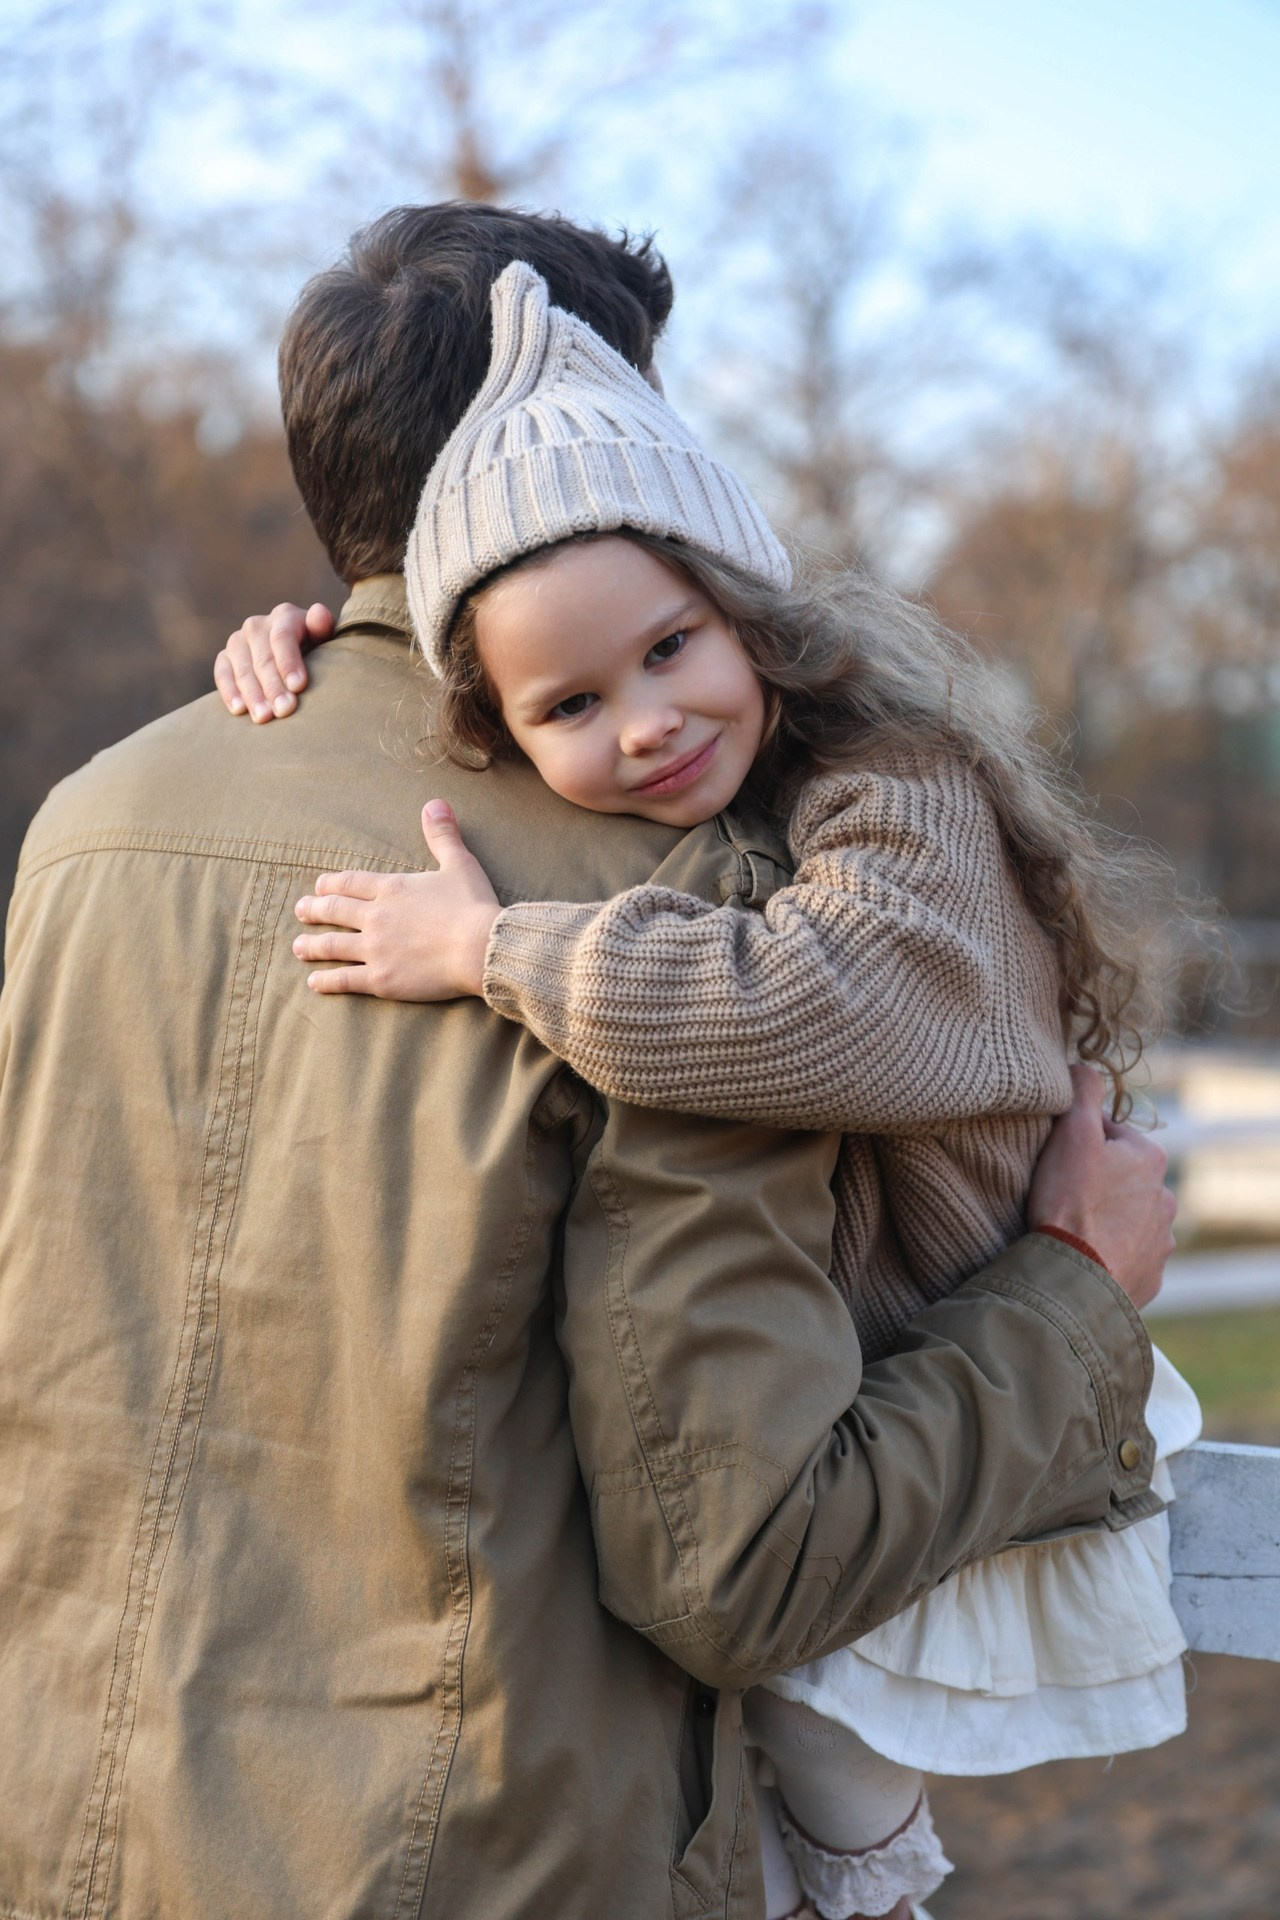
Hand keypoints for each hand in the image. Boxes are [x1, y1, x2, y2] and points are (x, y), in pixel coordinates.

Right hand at [214, 601, 334, 720]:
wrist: (297, 656)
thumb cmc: (317, 649)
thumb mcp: (325, 638)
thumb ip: (322, 627)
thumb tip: (318, 614)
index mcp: (285, 616)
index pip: (282, 637)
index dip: (289, 662)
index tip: (298, 686)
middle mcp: (257, 625)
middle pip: (263, 657)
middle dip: (274, 686)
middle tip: (284, 710)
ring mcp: (238, 640)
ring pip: (243, 669)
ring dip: (253, 695)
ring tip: (264, 717)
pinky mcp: (225, 657)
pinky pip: (222, 674)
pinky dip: (229, 692)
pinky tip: (239, 710)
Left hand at [292, 802, 499, 1000]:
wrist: (480, 947)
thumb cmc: (473, 905)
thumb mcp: (459, 863)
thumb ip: (442, 835)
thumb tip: (435, 803)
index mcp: (391, 889)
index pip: (350, 882)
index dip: (331, 884)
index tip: (319, 887)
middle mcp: (375, 916)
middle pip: (334, 910)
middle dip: (314, 909)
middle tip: (301, 910)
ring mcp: (375, 949)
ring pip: (332, 945)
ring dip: (312, 945)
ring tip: (299, 946)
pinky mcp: (381, 979)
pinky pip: (345, 980)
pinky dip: (326, 981)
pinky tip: (314, 982)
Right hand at [1028, 1065, 1174, 1311]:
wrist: (1074, 1277)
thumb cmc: (1070, 1202)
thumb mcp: (1071, 1133)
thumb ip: (1081, 1091)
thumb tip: (1084, 1064)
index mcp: (1150, 1158)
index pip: (1108, 1134)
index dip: (1076, 1142)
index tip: (1055, 1159)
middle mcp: (1166, 1198)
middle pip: (1121, 1178)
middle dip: (1096, 1182)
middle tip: (1059, 1194)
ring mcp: (1161, 1242)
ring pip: (1129, 1218)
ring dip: (1107, 1219)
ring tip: (1072, 1229)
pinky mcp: (1151, 1277)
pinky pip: (1128, 1257)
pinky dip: (1110, 1254)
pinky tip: (1085, 1256)